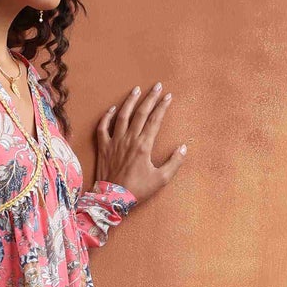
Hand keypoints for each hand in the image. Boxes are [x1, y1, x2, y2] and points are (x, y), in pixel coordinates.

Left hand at [93, 81, 187, 202]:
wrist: (112, 200)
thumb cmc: (138, 190)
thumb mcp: (161, 179)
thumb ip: (174, 162)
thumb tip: (183, 147)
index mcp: (144, 145)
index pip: (155, 120)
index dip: (162, 106)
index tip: (168, 96)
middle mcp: (129, 139)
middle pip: (140, 113)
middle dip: (150, 98)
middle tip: (157, 86)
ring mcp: (114, 142)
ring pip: (122, 116)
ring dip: (130, 101)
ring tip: (136, 89)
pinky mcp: (103, 147)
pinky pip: (103, 128)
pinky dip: (107, 116)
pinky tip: (113, 108)